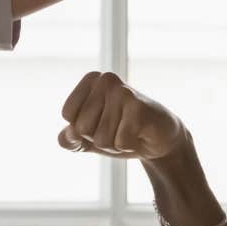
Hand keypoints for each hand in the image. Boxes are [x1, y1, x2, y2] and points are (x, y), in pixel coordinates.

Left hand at [57, 71, 185, 159]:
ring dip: (114, 144)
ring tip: (128, 132)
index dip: (82, 129)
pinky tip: (139, 135)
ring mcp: (123, 91)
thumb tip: (68, 134)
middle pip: (81, 128)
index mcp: (91, 80)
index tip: (101, 123)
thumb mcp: (88, 139)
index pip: (68, 114)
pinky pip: (119, 142)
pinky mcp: (139, 108)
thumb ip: (68, 140)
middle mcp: (105, 80)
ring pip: (100, 139)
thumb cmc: (120, 134)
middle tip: (118, 129)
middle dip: (98, 139)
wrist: (158, 140)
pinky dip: (128, 146)